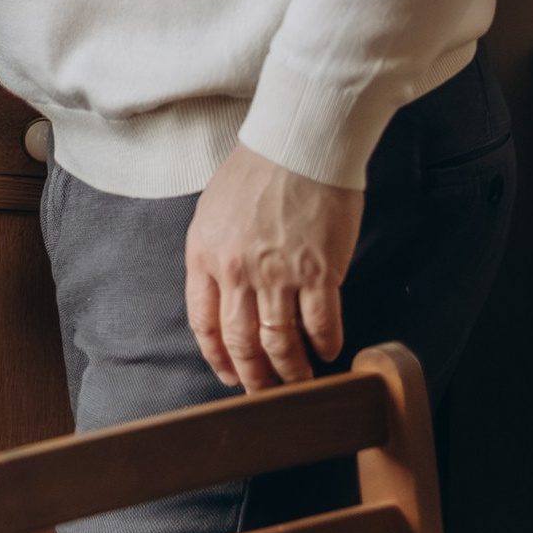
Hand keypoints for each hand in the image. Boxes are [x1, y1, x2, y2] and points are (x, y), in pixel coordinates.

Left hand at [185, 144, 364, 389]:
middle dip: (252, 376)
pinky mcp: (319, 271)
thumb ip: (215, 254)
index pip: (204, 323)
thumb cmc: (259, 168)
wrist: (300, 141)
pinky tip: (329, 352)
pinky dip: (325, 344)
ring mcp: (278, 274)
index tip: (228, 374)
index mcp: (204, 254)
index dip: (217, 357)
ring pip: (280, 342)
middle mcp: (236, 270)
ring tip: (300, 381)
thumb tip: (224, 295)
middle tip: (264, 392)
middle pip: (241, 342)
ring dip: (291, 370)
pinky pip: (321, 324)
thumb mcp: (214, 210)